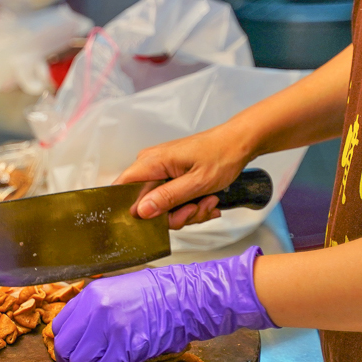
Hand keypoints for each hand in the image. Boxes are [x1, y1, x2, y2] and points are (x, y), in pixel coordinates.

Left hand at [52, 247, 275, 361]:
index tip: (72, 353)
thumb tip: (78, 334)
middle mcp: (95, 310)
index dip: (64, 344)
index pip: (59, 327)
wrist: (184, 298)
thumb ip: (94, 309)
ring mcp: (109, 327)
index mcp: (90, 295)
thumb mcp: (115, 291)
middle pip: (64, 347)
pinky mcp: (124, 346)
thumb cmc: (155, 297)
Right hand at [113, 124, 253, 228]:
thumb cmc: (223, 154)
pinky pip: (173, 200)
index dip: (134, 210)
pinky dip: (191, 206)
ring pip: (162, 206)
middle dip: (174, 215)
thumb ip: (167, 198)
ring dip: (187, 212)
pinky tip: (207, 201)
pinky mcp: (171, 176)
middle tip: (195, 210)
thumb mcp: (197, 183)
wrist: (240, 142)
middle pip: (146, 204)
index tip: (159, 219)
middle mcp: (151, 165)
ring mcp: (161, 171)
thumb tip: (141, 211)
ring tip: (208, 203)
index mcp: (151, 162)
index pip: (122, 188)